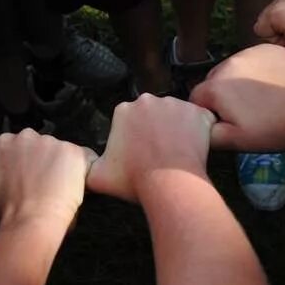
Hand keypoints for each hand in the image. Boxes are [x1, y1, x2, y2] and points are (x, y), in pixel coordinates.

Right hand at [0, 128, 95, 225]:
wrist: (31, 223)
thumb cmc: (5, 212)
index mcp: (6, 143)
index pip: (23, 150)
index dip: (29, 168)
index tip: (29, 184)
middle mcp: (27, 136)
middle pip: (42, 149)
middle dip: (44, 165)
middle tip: (43, 189)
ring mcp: (51, 142)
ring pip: (61, 154)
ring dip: (61, 170)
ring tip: (57, 192)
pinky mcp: (72, 151)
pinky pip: (82, 159)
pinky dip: (80, 173)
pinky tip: (72, 189)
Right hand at [87, 94, 215, 202]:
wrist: (169, 184)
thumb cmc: (134, 180)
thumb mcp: (98, 176)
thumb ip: (87, 166)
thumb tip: (83, 163)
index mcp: (123, 110)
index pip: (131, 118)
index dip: (136, 135)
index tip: (141, 151)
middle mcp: (148, 100)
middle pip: (153, 112)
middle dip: (156, 128)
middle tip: (160, 152)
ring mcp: (175, 104)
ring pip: (177, 114)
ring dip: (178, 128)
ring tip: (178, 152)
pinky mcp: (198, 113)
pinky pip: (202, 120)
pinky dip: (201, 132)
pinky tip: (195, 149)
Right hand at [190, 44, 284, 152]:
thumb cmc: (274, 129)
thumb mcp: (236, 141)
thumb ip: (208, 134)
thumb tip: (199, 125)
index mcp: (216, 86)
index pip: (197, 99)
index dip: (209, 113)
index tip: (228, 123)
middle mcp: (228, 63)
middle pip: (213, 81)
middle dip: (221, 96)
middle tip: (245, 114)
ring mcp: (249, 52)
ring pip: (232, 69)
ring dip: (237, 82)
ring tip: (259, 101)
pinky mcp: (268, 49)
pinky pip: (252, 60)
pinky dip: (255, 71)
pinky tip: (271, 86)